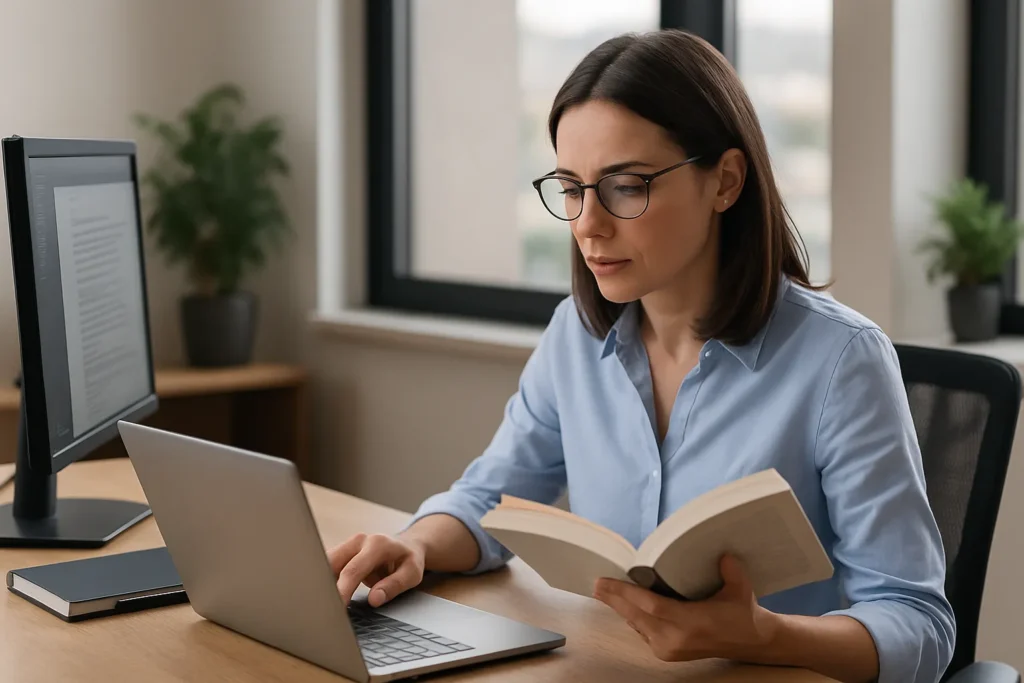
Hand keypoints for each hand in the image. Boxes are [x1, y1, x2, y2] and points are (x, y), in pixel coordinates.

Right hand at [328, 533, 425, 606]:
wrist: (407, 545)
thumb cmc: (409, 560)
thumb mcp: (412, 573)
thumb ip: (393, 586)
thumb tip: (374, 599)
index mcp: (377, 544)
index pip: (353, 570)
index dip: (342, 591)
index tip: (336, 609)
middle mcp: (359, 541)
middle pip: (331, 563)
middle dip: (324, 586)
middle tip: (321, 609)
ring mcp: (348, 545)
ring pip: (325, 564)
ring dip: (321, 583)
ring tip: (320, 604)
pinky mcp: (342, 552)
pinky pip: (327, 566)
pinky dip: (324, 581)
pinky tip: (323, 596)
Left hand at [593, 555, 778, 661]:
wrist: (750, 642)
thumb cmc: (743, 612)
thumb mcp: (741, 588)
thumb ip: (731, 570)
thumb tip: (722, 554)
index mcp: (692, 624)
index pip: (651, 606)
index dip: (626, 594)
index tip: (605, 582)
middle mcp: (676, 639)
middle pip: (636, 616)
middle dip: (614, 599)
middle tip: (596, 583)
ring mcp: (669, 649)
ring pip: (636, 625)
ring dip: (620, 607)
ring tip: (603, 590)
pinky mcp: (666, 653)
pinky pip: (642, 631)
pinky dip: (631, 617)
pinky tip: (622, 604)